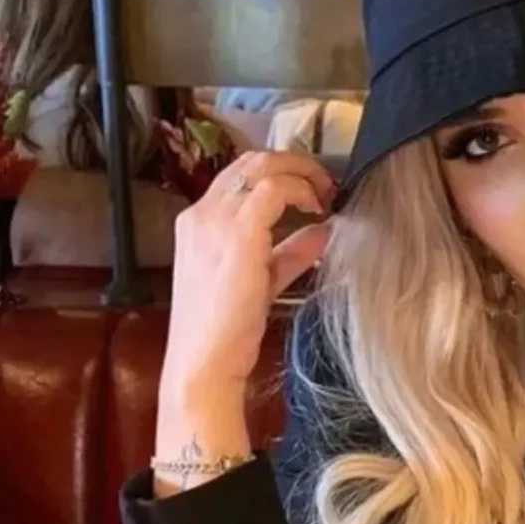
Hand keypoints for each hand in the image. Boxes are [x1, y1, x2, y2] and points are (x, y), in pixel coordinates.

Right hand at [160, 152, 335, 404]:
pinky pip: (274, 189)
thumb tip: (323, 231)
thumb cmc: (227, 330)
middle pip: (251, 161)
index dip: (281, 173)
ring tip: (325, 192)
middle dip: (295, 163)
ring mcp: (215, 220)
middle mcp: (202, 214)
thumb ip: (289, 253)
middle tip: (325, 183)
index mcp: (199, 223)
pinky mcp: (238, 234)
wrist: (203, 362)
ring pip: (262, 165)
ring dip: (301, 172)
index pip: (240, 176)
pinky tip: (317, 210)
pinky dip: (301, 190)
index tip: (312, 189)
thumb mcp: (262, 280)